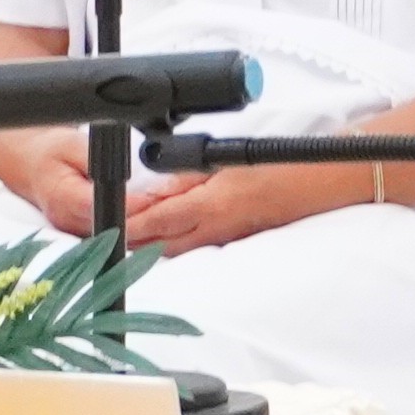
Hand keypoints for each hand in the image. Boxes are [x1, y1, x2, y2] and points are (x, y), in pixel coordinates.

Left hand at [109, 161, 283, 256]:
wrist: (310, 185)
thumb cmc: (272, 168)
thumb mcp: (222, 162)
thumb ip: (185, 178)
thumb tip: (154, 189)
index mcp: (208, 206)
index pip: (157, 221)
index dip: (129, 225)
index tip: (106, 223)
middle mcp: (211, 230)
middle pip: (159, 245)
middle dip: (131, 242)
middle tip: (104, 235)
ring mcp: (220, 240)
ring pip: (172, 252)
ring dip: (147, 247)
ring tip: (123, 240)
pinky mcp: (228, 241)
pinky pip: (189, 249)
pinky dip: (167, 247)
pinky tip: (157, 240)